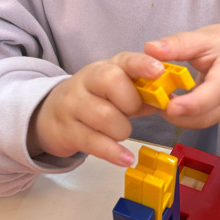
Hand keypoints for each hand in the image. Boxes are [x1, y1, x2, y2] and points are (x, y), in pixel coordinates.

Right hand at [28, 53, 162, 164]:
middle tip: (132, 112)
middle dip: (131, 102)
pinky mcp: (66, 130)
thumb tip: (168, 101)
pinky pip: (93, 142)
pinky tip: (125, 159)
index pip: (125, 60)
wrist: (51, 114)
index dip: (142, 64)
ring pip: (105, 115)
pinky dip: (113, 152)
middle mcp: (87, 81)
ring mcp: (73, 104)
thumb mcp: (118, 90)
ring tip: (120, 131)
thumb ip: (143, 94)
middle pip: (112, 81)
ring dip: (122, 129)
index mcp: (106, 67)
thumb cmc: (95, 100)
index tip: (158, 70)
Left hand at [144, 25, 219, 128]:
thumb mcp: (203, 37)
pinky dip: (185, 117)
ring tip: (160, 101)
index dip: (193, 103)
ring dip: (179, 117)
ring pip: (203, 122)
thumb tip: (150, 49)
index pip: (216, 91)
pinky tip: (173, 104)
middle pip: (207, 114)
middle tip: (153, 101)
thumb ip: (177, 44)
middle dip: (178, 114)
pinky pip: (203, 121)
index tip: (169, 107)